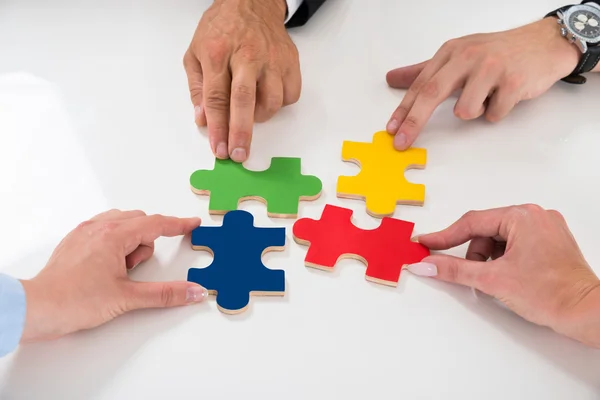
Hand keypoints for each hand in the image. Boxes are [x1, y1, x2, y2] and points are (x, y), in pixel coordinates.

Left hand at [19, 210, 207, 342]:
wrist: (37, 308)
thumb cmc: (74, 300)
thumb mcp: (127, 298)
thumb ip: (165, 294)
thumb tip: (191, 291)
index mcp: (113, 235)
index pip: (156, 224)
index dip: (178, 224)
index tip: (191, 223)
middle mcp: (98, 227)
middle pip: (139, 222)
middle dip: (146, 243)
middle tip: (135, 269)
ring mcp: (84, 233)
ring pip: (121, 225)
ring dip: (129, 243)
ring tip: (120, 271)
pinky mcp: (74, 242)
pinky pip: (104, 230)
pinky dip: (113, 243)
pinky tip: (107, 267)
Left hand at [183, 0, 301, 162]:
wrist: (252, 2)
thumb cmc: (222, 29)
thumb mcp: (195, 52)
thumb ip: (197, 87)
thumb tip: (203, 119)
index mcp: (218, 53)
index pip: (216, 98)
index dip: (217, 127)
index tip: (218, 148)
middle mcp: (247, 56)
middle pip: (244, 101)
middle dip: (240, 132)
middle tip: (238, 154)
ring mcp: (272, 58)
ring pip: (272, 101)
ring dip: (260, 117)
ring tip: (250, 114)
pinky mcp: (290, 61)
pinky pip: (290, 95)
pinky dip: (280, 104)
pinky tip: (267, 98)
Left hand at [385, 18, 580, 149]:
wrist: (544, 44)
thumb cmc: (497, 53)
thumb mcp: (457, 56)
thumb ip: (424, 70)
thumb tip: (392, 78)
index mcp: (451, 52)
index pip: (421, 84)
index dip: (404, 109)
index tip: (392, 129)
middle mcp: (468, 56)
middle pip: (433, 93)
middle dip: (415, 122)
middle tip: (402, 142)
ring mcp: (491, 68)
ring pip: (465, 111)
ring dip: (474, 112)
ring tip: (487, 96)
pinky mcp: (513, 82)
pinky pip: (493, 115)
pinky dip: (497, 112)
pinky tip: (505, 95)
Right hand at [406, 204, 599, 346]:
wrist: (586, 312)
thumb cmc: (552, 293)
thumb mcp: (492, 279)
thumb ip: (454, 268)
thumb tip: (428, 264)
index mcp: (522, 216)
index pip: (470, 223)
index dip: (443, 236)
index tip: (425, 243)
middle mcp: (535, 216)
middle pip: (485, 231)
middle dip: (475, 255)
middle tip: (477, 276)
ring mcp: (545, 228)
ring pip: (500, 239)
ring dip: (491, 259)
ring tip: (502, 280)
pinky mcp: (550, 242)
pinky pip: (515, 243)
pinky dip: (506, 259)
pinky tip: (512, 277)